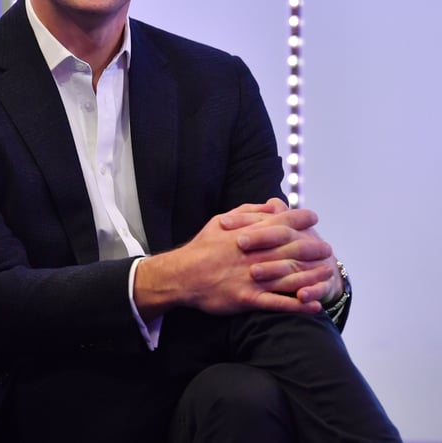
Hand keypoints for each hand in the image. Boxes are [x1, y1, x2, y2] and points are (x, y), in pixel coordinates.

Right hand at [135, 201, 325, 317]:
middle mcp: (254, 255)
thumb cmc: (201, 247)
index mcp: (247, 235)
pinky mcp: (248, 299)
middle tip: (327, 248)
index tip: (314, 218)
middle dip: (313, 247)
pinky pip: (278, 303)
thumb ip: (247, 213)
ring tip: (328, 273)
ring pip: (290, 276)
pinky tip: (314, 304)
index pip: (280, 223)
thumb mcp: (220, 221)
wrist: (182, 275)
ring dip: (313, 275)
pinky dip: (298, 305)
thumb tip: (271, 205)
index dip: (300, 219)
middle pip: (292, 249)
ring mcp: (253, 278)